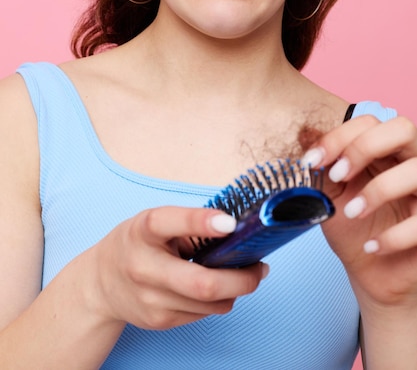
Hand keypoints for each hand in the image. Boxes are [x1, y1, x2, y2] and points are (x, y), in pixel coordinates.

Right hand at [88, 206, 266, 330]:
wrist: (100, 284)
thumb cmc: (135, 244)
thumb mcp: (153, 222)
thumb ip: (188, 224)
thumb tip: (234, 231)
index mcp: (142, 231)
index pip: (169, 222)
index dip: (201, 221)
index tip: (230, 223)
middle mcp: (143, 267)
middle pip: (202, 284)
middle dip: (241, 279)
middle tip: (259, 268)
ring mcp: (150, 300)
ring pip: (210, 304)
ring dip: (236, 290)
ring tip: (244, 275)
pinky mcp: (159, 321)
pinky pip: (203, 314)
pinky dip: (217, 301)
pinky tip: (215, 287)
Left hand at [301, 115, 416, 308]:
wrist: (372, 274)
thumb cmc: (354, 228)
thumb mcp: (331, 194)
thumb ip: (323, 166)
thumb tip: (304, 135)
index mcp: (386, 150)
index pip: (369, 122)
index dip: (338, 137)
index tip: (312, 161)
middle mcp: (411, 162)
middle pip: (402, 128)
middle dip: (364, 147)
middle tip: (338, 175)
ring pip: (416, 170)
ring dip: (378, 190)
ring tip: (352, 213)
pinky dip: (394, 236)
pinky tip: (373, 246)